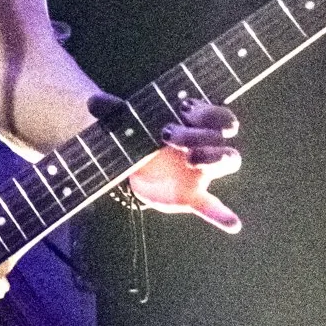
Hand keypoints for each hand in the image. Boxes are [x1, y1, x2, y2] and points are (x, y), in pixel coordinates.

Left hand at [90, 93, 242, 233]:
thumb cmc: (139, 136)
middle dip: (197, 133)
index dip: (206, 111)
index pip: (215, 113)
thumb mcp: (126, 122)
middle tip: (168, 135)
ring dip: (215, 157)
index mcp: (192, 123)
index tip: (182, 109)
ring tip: (193, 160)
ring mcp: (200, 171)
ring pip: (228, 161)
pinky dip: (222, 215)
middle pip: (218, 135)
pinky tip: (232, 224)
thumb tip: (92, 100)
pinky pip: (212, 207)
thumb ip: (113, 111)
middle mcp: (203, 144)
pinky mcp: (192, 196)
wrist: (133, 166)